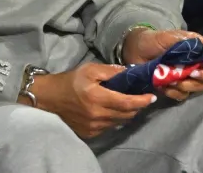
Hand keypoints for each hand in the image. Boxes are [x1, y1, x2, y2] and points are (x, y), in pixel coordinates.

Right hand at [30, 64, 154, 138]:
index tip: (152, 96)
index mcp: (98, 98)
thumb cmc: (71, 81)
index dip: (142, 101)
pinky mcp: (89, 133)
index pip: (127, 103)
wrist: (49, 98)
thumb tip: (130, 71)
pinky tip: (116, 110)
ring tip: (131, 103)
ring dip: (128, 113)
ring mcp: (93, 127)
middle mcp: (97, 115)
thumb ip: (111, 71)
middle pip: (126, 114)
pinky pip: (110, 127)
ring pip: (119, 122)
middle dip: (138, 106)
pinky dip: (116, 119)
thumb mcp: (90, 69)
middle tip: (144, 97)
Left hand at [123, 29, 202, 101]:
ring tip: (172, 80)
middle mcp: (198, 63)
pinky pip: (183, 95)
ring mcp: (188, 76)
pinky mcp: (177, 88)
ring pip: (200, 87)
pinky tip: (165, 87)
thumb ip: (187, 41)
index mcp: (199, 48)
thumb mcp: (169, 36)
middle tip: (191, 74)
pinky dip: (175, 93)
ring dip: (188, 85)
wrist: (136, 52)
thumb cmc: (154, 41)